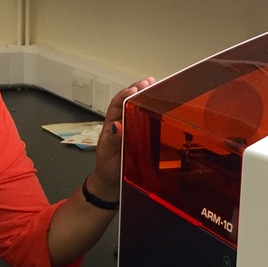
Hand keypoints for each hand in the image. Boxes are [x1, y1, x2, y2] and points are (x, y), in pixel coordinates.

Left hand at [89, 77, 155, 197]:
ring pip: (139, 109)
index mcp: (112, 125)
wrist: (112, 184)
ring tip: (154, 85)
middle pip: (129, 102)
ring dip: (146, 96)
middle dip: (138, 89)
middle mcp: (123, 124)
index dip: (125, 94)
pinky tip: (160, 104)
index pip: (117, 105)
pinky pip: (148, 122)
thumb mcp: (107, 153)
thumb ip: (112, 140)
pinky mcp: (143, 138)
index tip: (133, 88)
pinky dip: (153, 112)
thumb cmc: (108, 168)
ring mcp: (133, 130)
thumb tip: (117, 125)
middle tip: (148, 81)